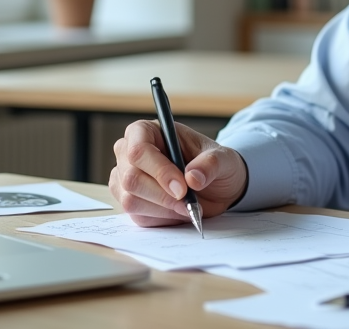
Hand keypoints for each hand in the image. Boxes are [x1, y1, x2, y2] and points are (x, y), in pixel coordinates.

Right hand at [109, 119, 247, 227]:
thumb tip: (192, 177)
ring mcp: (125, 178)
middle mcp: (129, 153)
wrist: (216, 186)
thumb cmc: (214, 163)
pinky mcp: (129, 201)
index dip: (159, 170)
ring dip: (163, 208)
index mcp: (147, 131)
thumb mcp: (223, 158)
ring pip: (131, 200)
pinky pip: (137, 216)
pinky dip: (161, 217)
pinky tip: (177, 210)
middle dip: (162, 194)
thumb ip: (210, 164)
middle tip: (187, 200)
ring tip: (187, 204)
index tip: (182, 187)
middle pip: (131, 178)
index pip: (138, 150)